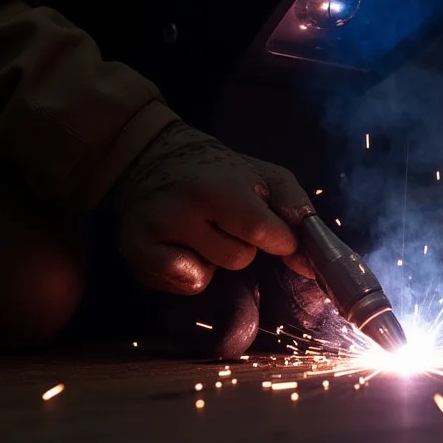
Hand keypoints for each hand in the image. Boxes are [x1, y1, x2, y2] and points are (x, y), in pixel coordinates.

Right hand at [116, 121, 314, 294]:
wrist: (155, 157)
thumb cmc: (221, 171)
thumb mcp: (266, 176)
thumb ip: (295, 211)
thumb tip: (307, 260)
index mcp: (217, 187)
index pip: (263, 232)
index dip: (280, 240)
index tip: (278, 234)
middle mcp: (180, 209)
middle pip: (239, 258)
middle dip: (243, 244)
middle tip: (226, 220)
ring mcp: (153, 232)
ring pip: (211, 274)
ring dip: (215, 258)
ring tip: (202, 230)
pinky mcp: (134, 252)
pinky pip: (184, 285)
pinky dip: (190, 272)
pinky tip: (182, 246)